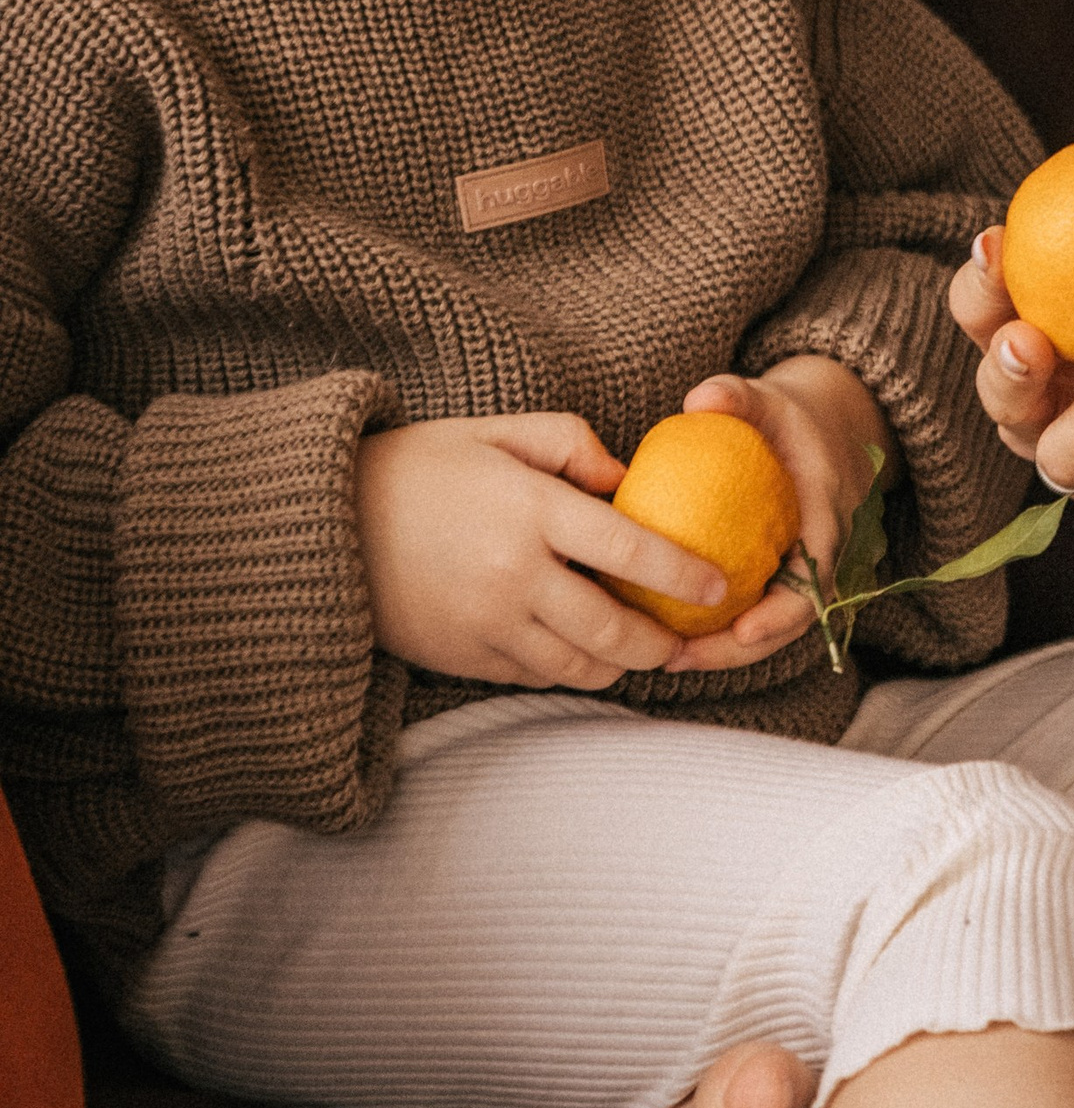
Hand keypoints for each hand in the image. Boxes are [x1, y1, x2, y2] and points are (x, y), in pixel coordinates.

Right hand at [358, 410, 738, 687]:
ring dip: (619, 663)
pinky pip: (536, 675)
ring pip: (579, 666)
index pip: (628, 549)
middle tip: (685, 638)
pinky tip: (581, 649)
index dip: (680, 572)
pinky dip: (568, 667)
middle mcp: (513, 576)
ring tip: (641, 650)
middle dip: (660, 642)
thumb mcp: (496, 432)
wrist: (323, 525)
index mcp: (529, 511)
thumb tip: (627, 483)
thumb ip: (571, 444)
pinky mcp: (463, 657)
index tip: (717, 584)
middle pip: (612, 630)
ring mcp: (486, 625)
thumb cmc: (419, 467)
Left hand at [680, 354, 900, 644]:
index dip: (784, 612)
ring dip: (723, 652)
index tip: (744, 631)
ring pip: (771, 629)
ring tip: (665, 657)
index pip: (815, 577)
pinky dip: (719, 632)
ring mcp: (806, 575)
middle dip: (738, 651)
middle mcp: (825, 557)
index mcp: (827, 518)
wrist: (829, 434)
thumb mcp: (768, 398)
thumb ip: (736, 395)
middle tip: (677, 657)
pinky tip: (669, 635)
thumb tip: (698, 400)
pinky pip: (755, 615)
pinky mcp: (784, 582)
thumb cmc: (790, 418)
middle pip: (790, 622)